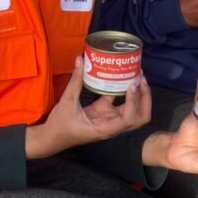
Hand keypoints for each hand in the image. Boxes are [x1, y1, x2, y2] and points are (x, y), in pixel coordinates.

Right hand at [25, 57, 151, 158]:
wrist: (52, 138)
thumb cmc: (60, 127)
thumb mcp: (67, 103)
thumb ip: (75, 81)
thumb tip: (81, 60)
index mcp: (105, 129)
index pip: (128, 119)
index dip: (134, 102)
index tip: (132, 84)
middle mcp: (112, 125)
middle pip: (139, 117)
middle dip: (144, 99)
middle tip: (141, 79)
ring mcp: (109, 119)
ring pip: (132, 110)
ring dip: (138, 95)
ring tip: (137, 76)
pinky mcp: (104, 112)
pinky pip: (118, 102)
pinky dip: (123, 91)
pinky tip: (123, 76)